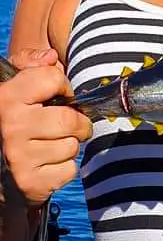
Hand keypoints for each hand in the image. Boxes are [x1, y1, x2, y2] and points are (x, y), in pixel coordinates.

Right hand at [0, 48, 90, 208]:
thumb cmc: (14, 121)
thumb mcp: (14, 87)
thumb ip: (30, 65)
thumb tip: (51, 57)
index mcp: (6, 98)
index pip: (53, 77)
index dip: (63, 86)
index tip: (57, 96)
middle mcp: (10, 126)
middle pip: (70, 119)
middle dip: (77, 123)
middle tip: (67, 126)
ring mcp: (18, 157)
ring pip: (72, 146)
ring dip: (69, 146)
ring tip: (50, 146)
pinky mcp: (29, 183)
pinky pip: (69, 170)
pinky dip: (64, 168)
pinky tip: (46, 165)